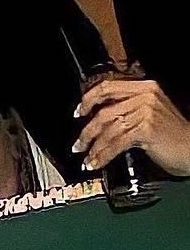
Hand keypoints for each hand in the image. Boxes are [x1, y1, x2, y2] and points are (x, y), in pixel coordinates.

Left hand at [75, 76, 189, 176]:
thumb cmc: (171, 134)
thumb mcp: (149, 114)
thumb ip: (126, 109)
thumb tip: (95, 116)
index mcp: (145, 87)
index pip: (108, 87)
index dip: (89, 99)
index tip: (79, 112)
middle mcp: (145, 96)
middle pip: (104, 112)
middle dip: (87, 132)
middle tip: (78, 145)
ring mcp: (146, 111)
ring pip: (108, 130)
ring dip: (94, 148)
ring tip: (87, 159)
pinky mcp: (147, 129)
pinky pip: (116, 143)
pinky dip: (103, 155)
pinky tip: (96, 163)